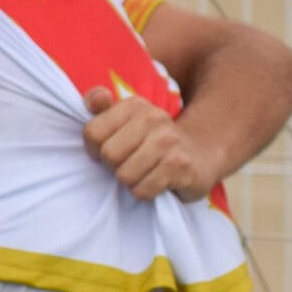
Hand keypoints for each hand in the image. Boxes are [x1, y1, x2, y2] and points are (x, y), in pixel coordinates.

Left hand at [82, 86, 217, 202]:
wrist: (199, 156)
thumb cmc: (150, 141)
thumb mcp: (126, 119)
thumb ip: (101, 106)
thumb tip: (94, 100)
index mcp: (135, 105)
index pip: (92, 133)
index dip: (94, 148)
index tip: (109, 149)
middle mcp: (154, 119)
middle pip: (108, 155)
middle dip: (114, 166)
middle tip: (130, 163)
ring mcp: (170, 142)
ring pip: (125, 175)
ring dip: (131, 181)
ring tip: (144, 172)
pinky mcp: (181, 167)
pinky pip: (143, 190)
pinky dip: (145, 192)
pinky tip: (157, 182)